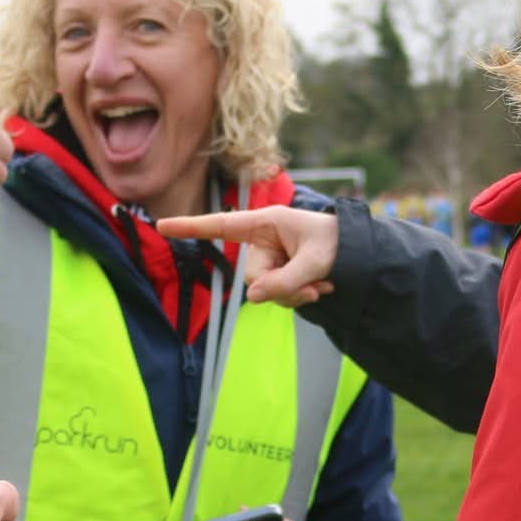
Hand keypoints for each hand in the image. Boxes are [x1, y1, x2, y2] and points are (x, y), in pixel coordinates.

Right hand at [155, 206, 338, 308]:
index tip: (161, 225)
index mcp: (265, 222)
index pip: (221, 226)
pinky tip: (320, 288)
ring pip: (265, 292)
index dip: (191, 227)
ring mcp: (269, 260)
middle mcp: (262, 241)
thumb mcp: (316, 261)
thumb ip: (286, 281)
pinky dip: (299, 297)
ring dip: (294, 295)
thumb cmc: (337, 244)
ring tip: (321, 284)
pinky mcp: (278, 276)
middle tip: (315, 284)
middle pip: (252, 276)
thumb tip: (254, 298)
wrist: (359, 252)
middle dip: (282, 286)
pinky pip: (277, 297)